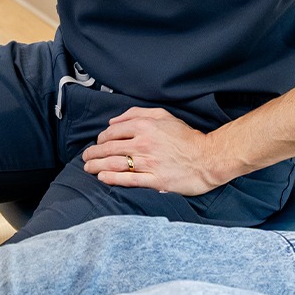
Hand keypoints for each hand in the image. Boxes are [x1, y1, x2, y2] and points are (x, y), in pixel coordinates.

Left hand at [81, 107, 220, 195]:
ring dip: (98, 166)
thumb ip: (136, 113)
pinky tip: (103, 178)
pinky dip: (113, 179)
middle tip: (86, 158)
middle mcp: (144, 143)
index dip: (101, 139)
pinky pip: (129, 180)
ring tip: (88, 169)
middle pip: (109, 149)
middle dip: (93, 154)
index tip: (97, 144)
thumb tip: (113, 121)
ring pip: (115, 164)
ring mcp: (149, 163)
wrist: (208, 158)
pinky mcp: (156, 181)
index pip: (112, 132)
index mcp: (144, 126)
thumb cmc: (186, 136)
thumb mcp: (162, 115)